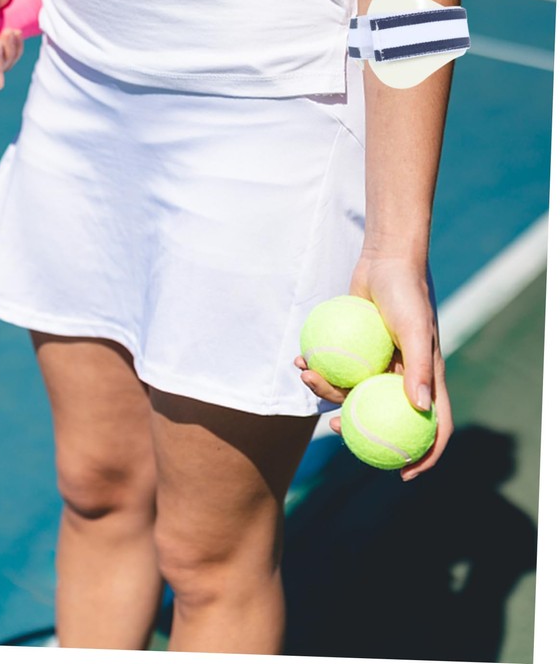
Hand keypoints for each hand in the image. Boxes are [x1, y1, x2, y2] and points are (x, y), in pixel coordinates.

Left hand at [295, 254, 452, 479]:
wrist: (384, 260)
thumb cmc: (405, 293)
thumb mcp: (415, 329)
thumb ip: (418, 368)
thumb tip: (420, 410)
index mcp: (426, 378)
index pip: (435, 426)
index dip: (425, 455)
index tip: (402, 474)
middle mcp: (403, 375)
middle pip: (383, 415)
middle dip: (359, 429)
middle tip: (334, 429)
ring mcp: (378, 363)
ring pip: (352, 391)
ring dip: (326, 389)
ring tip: (306, 373)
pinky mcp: (357, 349)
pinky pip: (336, 367)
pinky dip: (319, 367)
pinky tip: (300, 360)